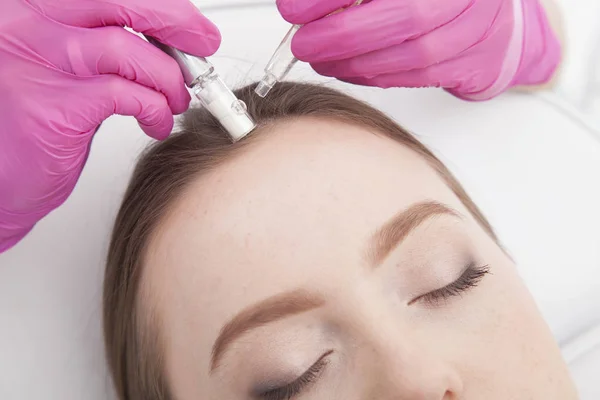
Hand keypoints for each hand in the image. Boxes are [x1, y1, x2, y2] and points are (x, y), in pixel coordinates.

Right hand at [0, 0, 219, 251]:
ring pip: (126, 50)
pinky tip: (156, 123)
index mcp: (33, 10)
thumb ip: (103, 51)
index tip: (188, 22)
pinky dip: (155, 109)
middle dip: (174, 19)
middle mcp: (26, 25)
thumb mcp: (64, 71)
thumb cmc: (29, 124)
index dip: (157, 4)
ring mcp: (36, 62)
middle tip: (203, 43)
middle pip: (117, 1)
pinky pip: (124, 95)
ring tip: (176, 100)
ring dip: (168, 77)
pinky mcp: (50, 106)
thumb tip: (167, 46)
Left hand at [276, 0, 560, 99]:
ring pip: (409, 54)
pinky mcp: (471, 62)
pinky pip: (417, 77)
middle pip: (403, 17)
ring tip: (319, 59)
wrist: (492, 17)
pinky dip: (374, 77)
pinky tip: (347, 70)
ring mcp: (473, 28)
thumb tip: (301, 4)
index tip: (293, 8)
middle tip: (302, 43)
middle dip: (340, 35)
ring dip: (352, 63)